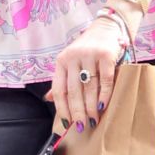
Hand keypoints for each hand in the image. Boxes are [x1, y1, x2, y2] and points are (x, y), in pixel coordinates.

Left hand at [50, 18, 124, 134]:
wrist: (106, 27)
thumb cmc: (87, 49)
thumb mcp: (70, 61)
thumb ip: (61, 80)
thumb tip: (48, 99)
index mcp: (61, 61)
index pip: (59, 89)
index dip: (61, 108)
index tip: (66, 123)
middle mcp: (73, 57)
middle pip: (74, 91)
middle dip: (77, 112)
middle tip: (82, 127)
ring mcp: (90, 55)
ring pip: (89, 88)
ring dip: (91, 107)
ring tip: (93, 121)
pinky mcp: (106, 55)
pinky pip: (106, 80)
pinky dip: (105, 95)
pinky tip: (103, 107)